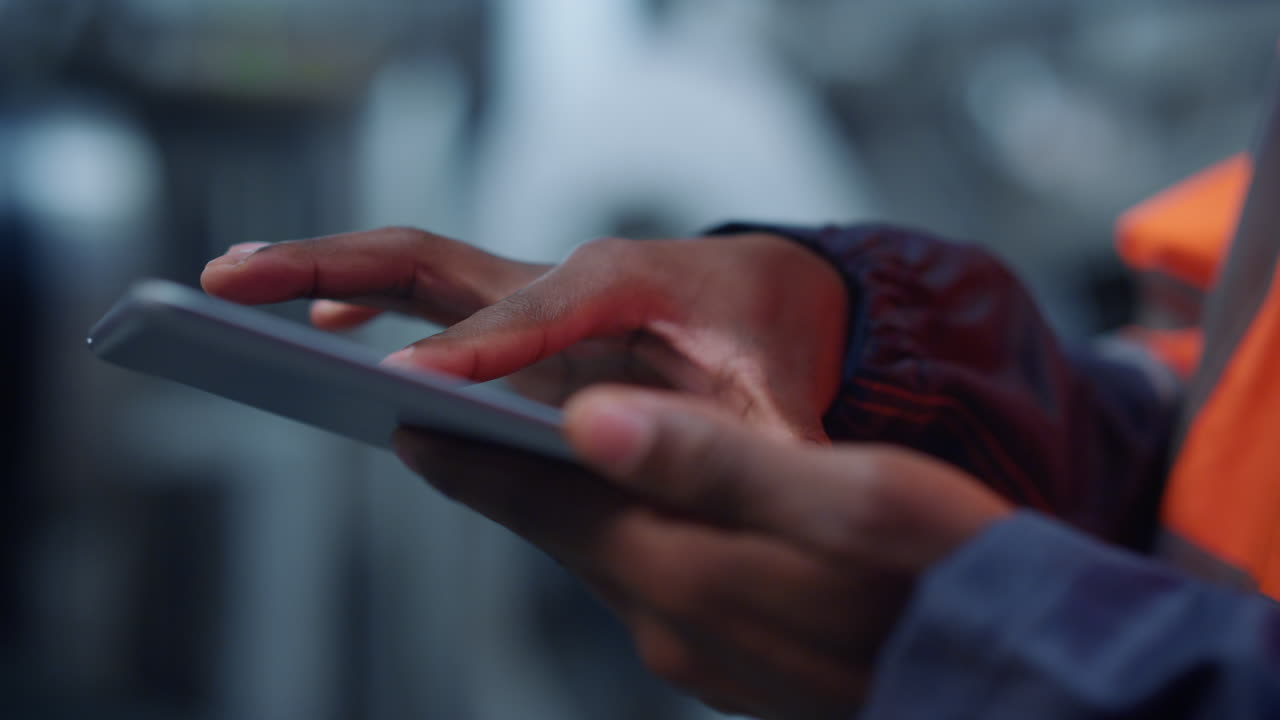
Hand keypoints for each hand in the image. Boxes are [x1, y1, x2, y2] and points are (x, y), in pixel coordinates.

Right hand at [201, 226, 847, 441]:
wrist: (776, 291)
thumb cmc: (774, 339)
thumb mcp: (785, 403)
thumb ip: (774, 453)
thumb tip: (771, 499)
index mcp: (626, 288)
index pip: (536, 316)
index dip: (476, 353)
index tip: (407, 384)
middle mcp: (565, 278)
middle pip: (437, 264)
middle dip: (337, 270)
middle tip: (239, 284)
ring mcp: (532, 294)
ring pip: (415, 270)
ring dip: (324, 272)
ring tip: (233, 286)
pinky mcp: (517, 316)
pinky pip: (427, 297)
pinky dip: (367, 301)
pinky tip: (321, 322)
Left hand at [393, 386, 1011, 718]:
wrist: (1018, 681)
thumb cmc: (950, 571)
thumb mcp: (841, 494)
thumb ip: (706, 458)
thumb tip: (586, 418)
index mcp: (687, 571)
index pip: (546, 504)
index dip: (472, 456)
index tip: (404, 415)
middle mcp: (678, 624)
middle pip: (563, 533)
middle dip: (500, 478)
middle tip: (442, 427)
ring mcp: (709, 656)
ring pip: (608, 560)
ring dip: (562, 509)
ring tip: (526, 459)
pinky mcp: (742, 666)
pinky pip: (657, 586)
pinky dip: (626, 539)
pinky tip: (636, 516)